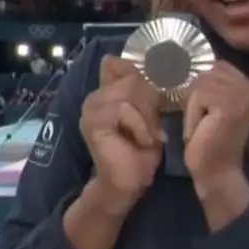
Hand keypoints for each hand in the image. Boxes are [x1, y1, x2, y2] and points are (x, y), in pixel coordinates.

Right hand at [79, 55, 163, 211]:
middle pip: (133, 77)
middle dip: (150, 102)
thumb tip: (156, 67)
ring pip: (130, 90)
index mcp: (106, 92)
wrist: (126, 185)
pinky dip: (139, 126)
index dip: (137, 72)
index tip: (153, 95)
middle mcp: (95, 96)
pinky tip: (140, 142)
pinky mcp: (93, 121)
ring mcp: (91, 107)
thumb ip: (145, 94)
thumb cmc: (140, 153)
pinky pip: (124, 108)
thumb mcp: (148, 116)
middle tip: (152, 129)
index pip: (117, 63)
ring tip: (146, 137)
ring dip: (146, 116)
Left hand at [183, 62, 248, 183]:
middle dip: (197, 97)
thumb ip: (210, 81)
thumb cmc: (209, 138)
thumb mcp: (211, 102)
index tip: (211, 113)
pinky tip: (204, 129)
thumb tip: (186, 59)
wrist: (216, 172)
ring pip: (199, 83)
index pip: (215, 66)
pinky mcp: (229, 104)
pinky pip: (196, 95)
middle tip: (207, 122)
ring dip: (194, 107)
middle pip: (206, 72)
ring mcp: (243, 94)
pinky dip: (193, 113)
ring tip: (205, 126)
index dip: (203, 89)